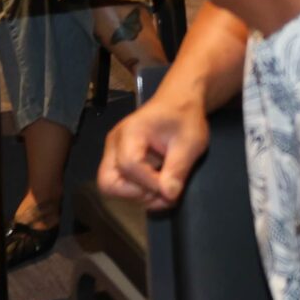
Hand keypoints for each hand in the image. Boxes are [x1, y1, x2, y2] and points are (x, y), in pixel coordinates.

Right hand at [98, 89, 210, 206]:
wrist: (179, 104)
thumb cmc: (184, 117)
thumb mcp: (191, 142)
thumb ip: (178, 169)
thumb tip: (169, 195)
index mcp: (131, 132)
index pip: (129, 166)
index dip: (150, 183)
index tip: (171, 188)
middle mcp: (115, 144)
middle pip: (108, 182)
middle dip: (137, 194)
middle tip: (163, 191)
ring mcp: (113, 153)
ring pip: (112, 187)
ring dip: (139, 195)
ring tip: (164, 187)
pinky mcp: (118, 160)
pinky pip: (120, 184)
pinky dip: (138, 191)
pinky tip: (158, 183)